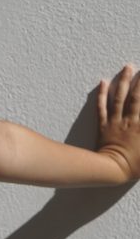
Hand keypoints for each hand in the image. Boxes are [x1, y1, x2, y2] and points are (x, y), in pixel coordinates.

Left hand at [97, 64, 139, 180]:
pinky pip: (102, 107)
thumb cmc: (136, 165)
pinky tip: (103, 82)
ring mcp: (115, 121)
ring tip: (126, 67)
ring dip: (123, 81)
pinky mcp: (103, 125)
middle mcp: (130, 119)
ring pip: (119, 97)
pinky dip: (102, 94)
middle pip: (135, 96)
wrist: (113, 170)